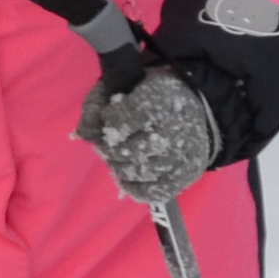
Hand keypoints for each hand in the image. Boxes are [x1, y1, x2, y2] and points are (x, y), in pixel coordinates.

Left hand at [83, 66, 219, 207]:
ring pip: (141, 172)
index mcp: (163, 99)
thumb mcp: (121, 86)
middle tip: (111, 143)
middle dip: (112, 149)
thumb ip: (96, 105)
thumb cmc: (150, 95)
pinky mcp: (188, 174)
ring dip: (120, 167)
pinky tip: (127, 176)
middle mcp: (178, 128)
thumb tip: (82, 134)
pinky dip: (134, 187)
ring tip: (119, 157)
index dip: (110, 119)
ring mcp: (185, 154)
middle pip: (130, 151)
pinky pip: (155, 191)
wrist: (197, 105)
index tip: (111, 114)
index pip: (125, 118)